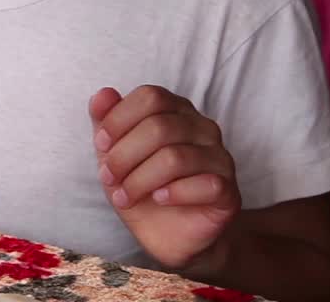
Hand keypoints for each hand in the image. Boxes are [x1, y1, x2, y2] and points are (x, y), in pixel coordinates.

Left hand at [89, 85, 240, 271]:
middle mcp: (203, 128)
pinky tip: (159, 199)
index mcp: (176, 110)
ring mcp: (220, 158)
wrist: (168, 234)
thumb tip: (103, 94)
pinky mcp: (228, 191)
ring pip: (175, 158)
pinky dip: (173, 193)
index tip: (101, 144)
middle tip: (108, 177)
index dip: (119, 119)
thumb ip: (106, 121)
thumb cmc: (141, 185)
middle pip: (159, 127)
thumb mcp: (114, 154)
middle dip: (123, 155)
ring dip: (139, 180)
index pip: (150, 97)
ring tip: (124, 196)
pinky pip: (205, 184)